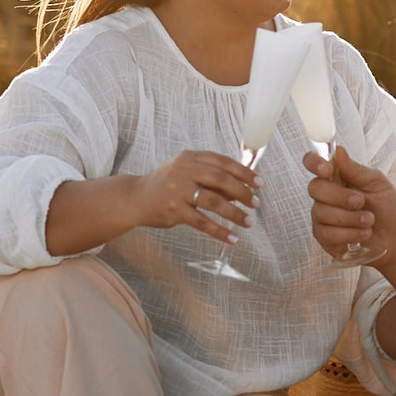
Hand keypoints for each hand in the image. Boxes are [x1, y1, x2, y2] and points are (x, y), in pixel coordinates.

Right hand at [136, 151, 255, 244]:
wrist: (135, 198)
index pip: (223, 162)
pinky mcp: (174, 211)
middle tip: (256, 203)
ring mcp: (178, 191)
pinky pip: (202, 222)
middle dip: (243, 192)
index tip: (259, 183)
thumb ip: (211, 177)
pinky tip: (232, 238)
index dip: (244, 172)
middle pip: (221, 179)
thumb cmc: (167, 185)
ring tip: (248, 222)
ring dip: (235, 213)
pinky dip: (219, 231)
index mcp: (190, 158)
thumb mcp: (187, 173)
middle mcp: (184, 171)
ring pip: (214, 202)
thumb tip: (243, 188)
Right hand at [304, 145, 395, 263]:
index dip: (314, 163)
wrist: (395, 236)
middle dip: (340, 196)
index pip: (313, 162)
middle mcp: (325, 195)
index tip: (327, 170)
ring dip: (350, 218)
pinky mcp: (325, 237)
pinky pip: (326, 234)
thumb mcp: (377, 183)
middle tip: (361, 202)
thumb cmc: (387, 206)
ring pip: (321, 213)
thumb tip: (338, 151)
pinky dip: (349, 234)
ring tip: (369, 221)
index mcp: (336, 176)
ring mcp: (322, 216)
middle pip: (314, 188)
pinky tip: (363, 233)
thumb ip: (356, 170)